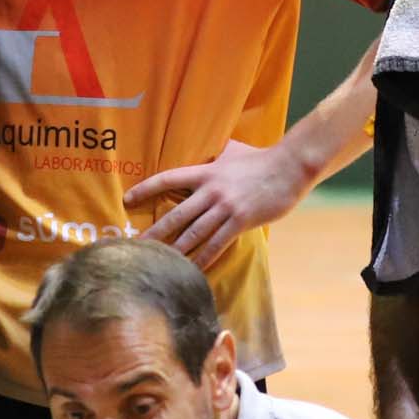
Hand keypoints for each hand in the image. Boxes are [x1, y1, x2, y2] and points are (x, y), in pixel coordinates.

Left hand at [125, 138, 315, 268]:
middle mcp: (211, 191)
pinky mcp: (241, 221)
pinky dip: (203, 258)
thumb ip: (216, 153)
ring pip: (194, 234)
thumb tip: (207, 149)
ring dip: (175, 250)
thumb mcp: (233, 149)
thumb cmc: (261, 158)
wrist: (290, 166)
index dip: (146, 189)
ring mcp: (226, 207)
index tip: (127, 199)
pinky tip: (192, 269)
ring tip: (158, 263)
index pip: (168, 179)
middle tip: (136, 245)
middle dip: (154, 232)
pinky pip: (217, 244)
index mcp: (206, 171)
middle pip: (176, 214)